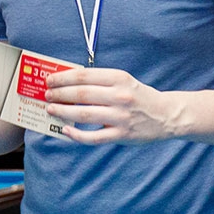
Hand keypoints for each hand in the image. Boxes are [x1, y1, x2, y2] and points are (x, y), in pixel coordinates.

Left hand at [42, 65, 185, 144]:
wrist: (166, 115)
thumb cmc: (139, 97)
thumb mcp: (124, 82)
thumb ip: (100, 82)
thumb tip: (68, 84)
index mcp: (119, 79)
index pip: (84, 76)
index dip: (63, 78)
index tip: (50, 80)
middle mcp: (120, 96)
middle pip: (81, 94)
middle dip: (59, 94)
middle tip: (47, 95)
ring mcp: (120, 117)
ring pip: (83, 114)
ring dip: (63, 111)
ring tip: (51, 109)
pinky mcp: (121, 135)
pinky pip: (93, 137)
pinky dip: (76, 134)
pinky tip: (65, 130)